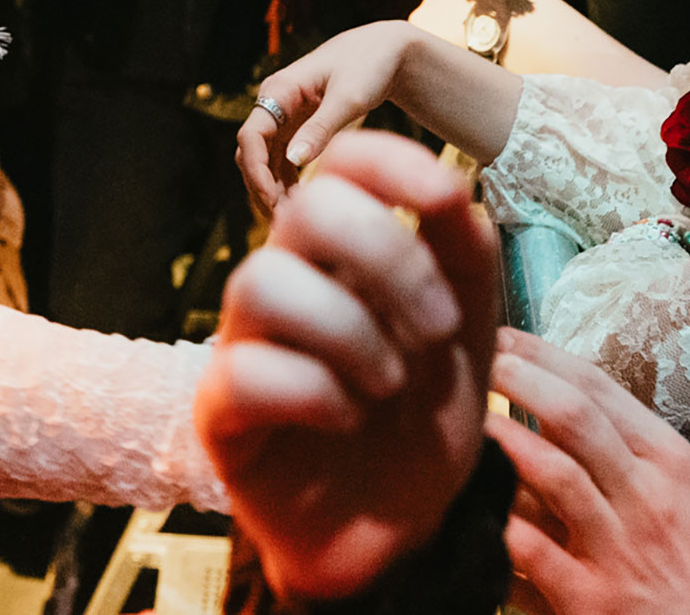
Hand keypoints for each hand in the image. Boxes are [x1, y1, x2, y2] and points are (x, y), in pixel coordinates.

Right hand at [195, 131, 498, 599]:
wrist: (402, 527)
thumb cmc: (422, 417)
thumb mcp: (470, 331)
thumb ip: (465, 253)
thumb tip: (451, 189)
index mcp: (344, 253)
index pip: (342, 164)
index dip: (390, 162)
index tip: (443, 199)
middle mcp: (288, 282)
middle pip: (307, 209)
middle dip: (391, 259)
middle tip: (439, 331)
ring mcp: (246, 342)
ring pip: (264, 281)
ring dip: (353, 334)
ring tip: (390, 387)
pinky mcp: (220, 411)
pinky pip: (249, 373)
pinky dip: (317, 394)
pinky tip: (349, 419)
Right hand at [237, 20, 426, 210]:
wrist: (384, 51)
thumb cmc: (368, 66)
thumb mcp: (349, 98)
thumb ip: (321, 128)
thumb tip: (293, 161)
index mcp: (279, 90)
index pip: (250, 136)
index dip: (255, 172)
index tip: (272, 201)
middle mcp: (273, 104)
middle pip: (251, 153)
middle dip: (261, 188)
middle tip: (282, 222)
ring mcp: (283, 117)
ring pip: (264, 161)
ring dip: (272, 189)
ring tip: (290, 221)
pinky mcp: (297, 128)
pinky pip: (281, 161)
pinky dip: (286, 182)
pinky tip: (299, 204)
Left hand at [488, 329, 689, 614]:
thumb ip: (631, 461)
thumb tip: (561, 414)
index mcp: (672, 466)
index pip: (602, 390)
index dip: (545, 355)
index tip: (505, 336)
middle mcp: (649, 499)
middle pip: (575, 416)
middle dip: (518, 377)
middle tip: (477, 358)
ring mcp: (621, 551)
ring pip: (553, 473)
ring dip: (502, 439)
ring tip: (465, 418)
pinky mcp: (592, 603)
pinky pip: (532, 550)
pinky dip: (497, 525)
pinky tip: (469, 504)